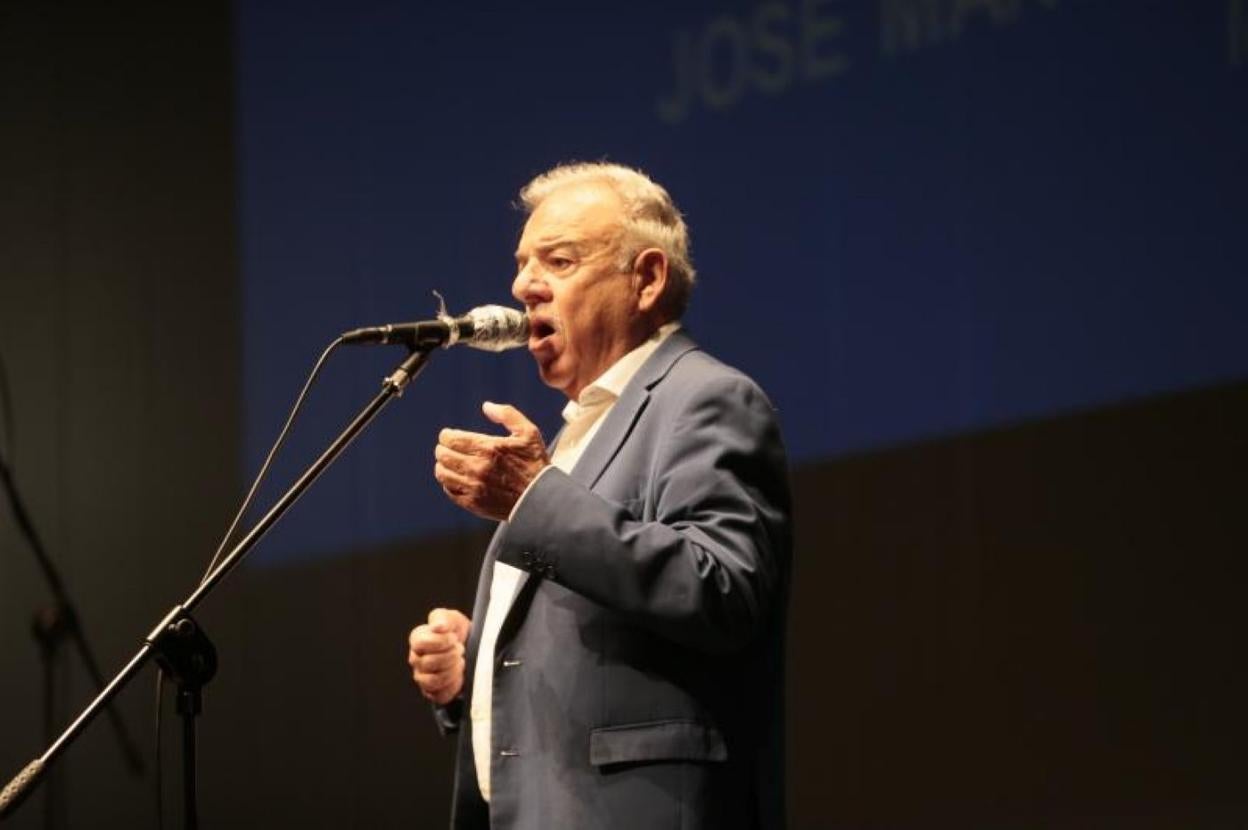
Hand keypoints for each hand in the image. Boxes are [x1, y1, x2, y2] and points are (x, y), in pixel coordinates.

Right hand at [407, 607, 469, 704]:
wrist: (470, 649)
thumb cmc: (456, 632)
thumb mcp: (452, 619)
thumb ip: (443, 619)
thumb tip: (439, 627)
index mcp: (418, 640)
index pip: (421, 643)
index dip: (441, 641)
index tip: (454, 638)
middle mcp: (416, 659)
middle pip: (428, 663)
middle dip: (450, 656)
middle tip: (460, 650)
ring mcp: (422, 677)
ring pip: (433, 680)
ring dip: (452, 671)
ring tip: (461, 662)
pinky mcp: (432, 692)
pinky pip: (440, 695)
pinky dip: (454, 685)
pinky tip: (460, 675)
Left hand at [434, 401, 548, 520]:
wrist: (542, 498)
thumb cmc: (535, 463)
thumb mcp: (528, 433)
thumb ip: (507, 414)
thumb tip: (486, 406)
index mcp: (488, 448)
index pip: (451, 439)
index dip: (447, 435)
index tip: (450, 435)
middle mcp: (477, 467)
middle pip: (443, 455)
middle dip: (443, 448)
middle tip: (448, 448)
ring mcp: (474, 487)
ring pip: (442, 473)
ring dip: (443, 465)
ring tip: (450, 463)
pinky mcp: (473, 503)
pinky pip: (449, 490)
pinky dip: (449, 483)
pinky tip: (457, 479)